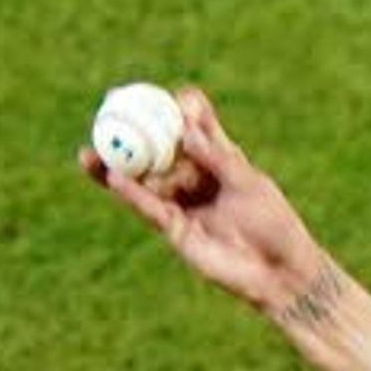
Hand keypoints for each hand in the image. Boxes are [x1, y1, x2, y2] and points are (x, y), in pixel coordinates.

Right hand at [82, 87, 335, 319]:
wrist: (280, 272)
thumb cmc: (274, 225)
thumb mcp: (249, 183)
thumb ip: (217, 158)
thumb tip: (186, 130)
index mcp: (218, 160)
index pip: (193, 127)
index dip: (179, 109)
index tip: (168, 97)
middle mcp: (195, 178)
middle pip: (157, 150)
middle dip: (131, 130)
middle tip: (109, 111)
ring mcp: (183, 204)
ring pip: (143, 181)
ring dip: (116, 166)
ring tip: (90, 152)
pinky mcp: (176, 231)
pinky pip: (148, 208)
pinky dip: (130, 193)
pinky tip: (113, 178)